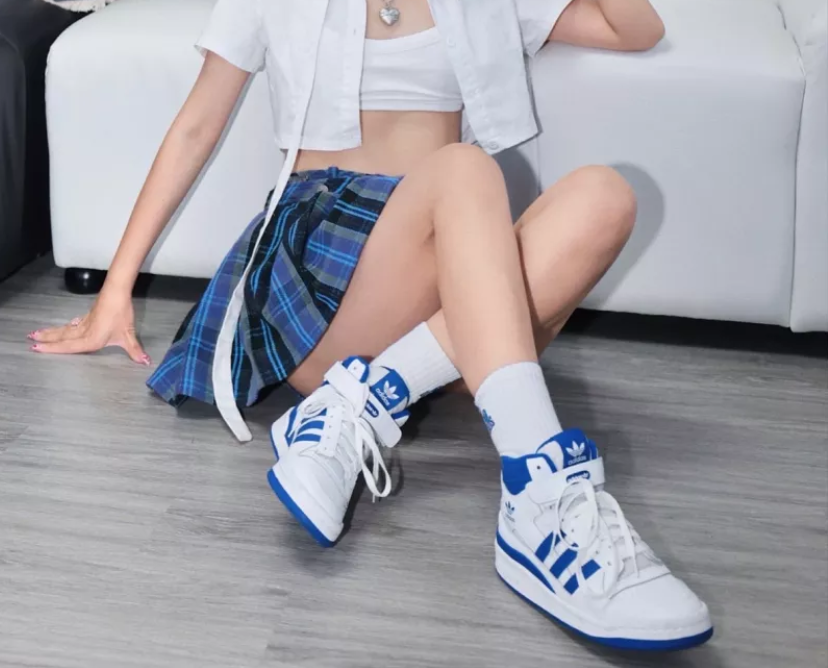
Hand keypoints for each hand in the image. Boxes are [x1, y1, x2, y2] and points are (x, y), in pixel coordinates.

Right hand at [28, 290, 150, 364]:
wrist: (117, 292)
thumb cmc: (121, 314)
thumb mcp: (128, 335)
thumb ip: (135, 350)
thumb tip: (145, 362)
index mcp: (91, 339)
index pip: (68, 347)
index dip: (52, 349)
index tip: (36, 349)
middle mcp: (84, 332)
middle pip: (62, 337)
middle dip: (46, 340)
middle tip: (30, 341)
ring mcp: (85, 323)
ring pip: (65, 330)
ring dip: (52, 332)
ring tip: (37, 333)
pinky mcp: (89, 316)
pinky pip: (73, 324)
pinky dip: (66, 327)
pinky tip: (66, 326)